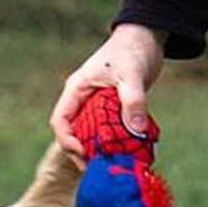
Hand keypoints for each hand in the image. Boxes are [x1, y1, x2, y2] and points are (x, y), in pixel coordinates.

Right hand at [50, 24, 165, 156]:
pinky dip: (114, 142)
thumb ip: (133, 101)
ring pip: (91, 134)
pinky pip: (108, 130)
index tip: (84, 154)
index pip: (61, 121)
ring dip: (99, 149)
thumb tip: (136, 131)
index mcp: (77, 89)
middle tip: (99, 169)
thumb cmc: (132, 50)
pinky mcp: (112, 108)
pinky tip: (127, 153)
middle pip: (74, 133)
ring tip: (112, 166)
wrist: (146, 37)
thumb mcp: (132, 75)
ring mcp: (97, 105)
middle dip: (83, 153)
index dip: (68, 141)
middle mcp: (83, 99)